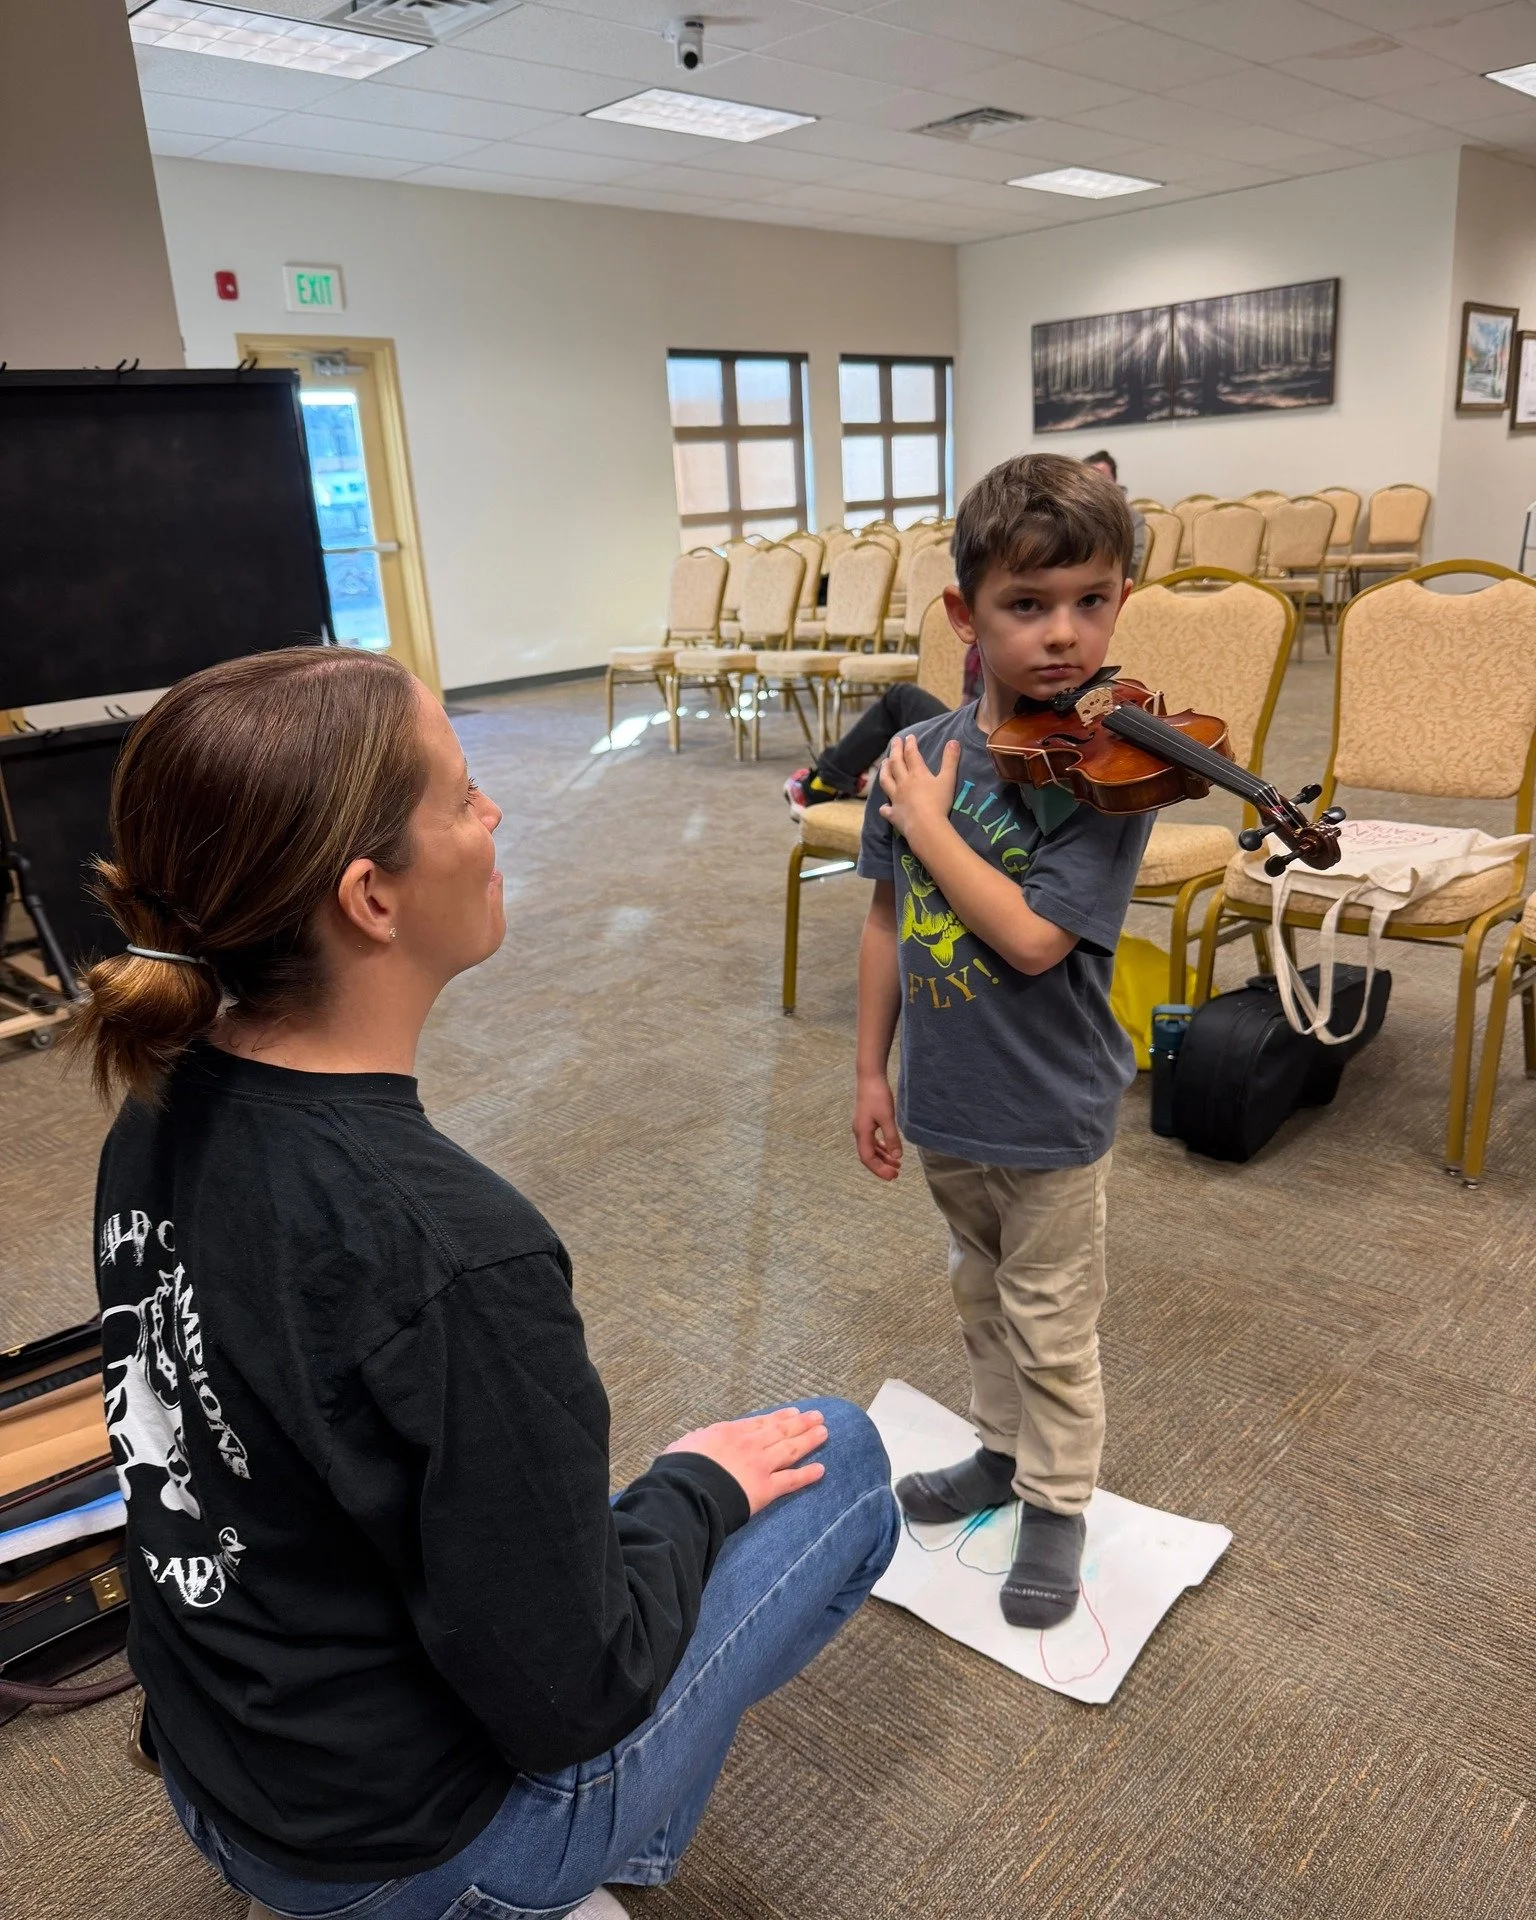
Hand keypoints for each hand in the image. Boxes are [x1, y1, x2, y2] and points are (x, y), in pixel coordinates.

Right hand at [663, 1408, 827, 1515]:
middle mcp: (750, 1444)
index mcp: (730, 1432)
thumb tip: (699, 1436)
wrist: (687, 1490)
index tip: (794, 1413)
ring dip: (809, 1440)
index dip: (780, 1417)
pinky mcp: (765, 1489)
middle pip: (781, 1431)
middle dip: (801, 1423)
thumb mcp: (684, 1445)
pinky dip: (807, 1475)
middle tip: (818, 1417)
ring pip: (791, 1449)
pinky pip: (791, 1481)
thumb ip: (697, 1440)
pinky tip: (821, 1470)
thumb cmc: (680, 1468)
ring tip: (824, 1433)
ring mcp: (760, 1465)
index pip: (761, 1423)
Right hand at [853, 1071, 901, 1180]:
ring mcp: (862, 1127)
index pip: (867, 1158)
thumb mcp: (887, 1117)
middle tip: (896, 1174)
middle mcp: (859, 1132)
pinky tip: (891, 1150)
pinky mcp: (867, 1122)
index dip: (879, 1170)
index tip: (893, 1176)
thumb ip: (892, 1138)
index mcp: (862, 1133)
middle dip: (881, 1167)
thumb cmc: (877, 1096)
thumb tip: (897, 1156)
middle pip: (868, 1156)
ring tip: (897, 1165)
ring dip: (883, 1158)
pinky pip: (872, 1141)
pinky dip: (882, 1148)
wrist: (870, 1078)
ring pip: (871, 1149)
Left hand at [878, 735, 959, 844]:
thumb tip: (953, 741)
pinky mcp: (893, 814)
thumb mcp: (948, 779)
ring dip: (884, 770)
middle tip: (895, 741)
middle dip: (895, 750)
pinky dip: (884, 807)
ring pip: (885, 781)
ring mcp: (895, 798)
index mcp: (917, 774)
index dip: (910, 744)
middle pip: (896, 763)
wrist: (926, 826)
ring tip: (883, 763)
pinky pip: (886, 809)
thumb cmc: (939, 802)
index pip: (911, 754)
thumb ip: (950, 760)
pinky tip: (884, 806)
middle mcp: (903, 783)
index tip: (909, 737)